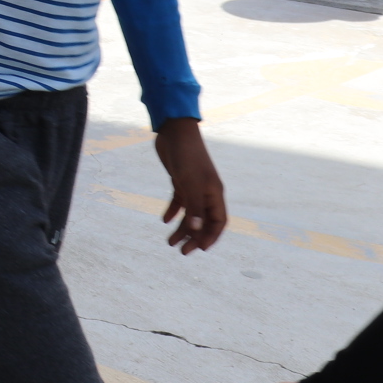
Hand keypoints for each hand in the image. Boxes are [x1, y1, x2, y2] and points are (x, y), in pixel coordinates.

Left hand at [154, 119, 227, 252]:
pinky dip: (173, 211)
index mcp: (214, 193)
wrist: (174, 130)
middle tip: (182, 251)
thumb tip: (197, 230)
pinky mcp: (180, 180)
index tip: (200, 249)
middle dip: (194, 237)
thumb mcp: (190, 182)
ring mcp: (193, 186)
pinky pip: (179, 201)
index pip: (218, 221)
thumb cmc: (186, 155)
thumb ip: (194, 206)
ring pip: (190, 213)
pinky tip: (164, 220)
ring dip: (181, 228)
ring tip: (169, 242)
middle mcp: (206, 192)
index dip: (211, 236)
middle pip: (203, 221)